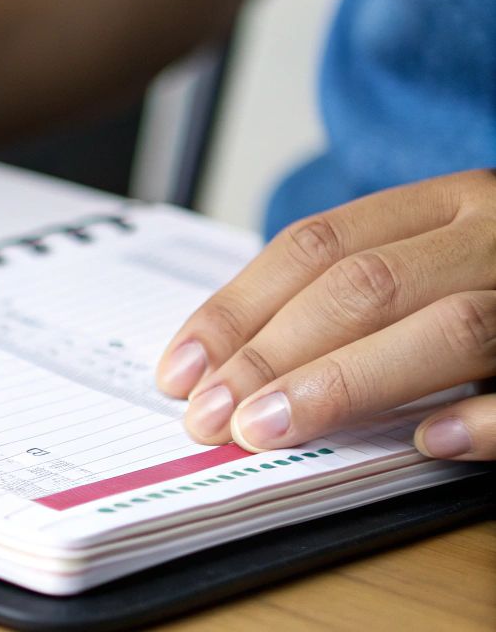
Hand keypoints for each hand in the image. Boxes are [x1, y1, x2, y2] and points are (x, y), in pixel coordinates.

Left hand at [155, 170, 495, 459]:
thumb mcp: (446, 254)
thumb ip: (365, 289)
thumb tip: (236, 360)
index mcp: (452, 201)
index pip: (317, 245)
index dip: (239, 309)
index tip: (180, 370)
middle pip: (367, 285)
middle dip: (273, 354)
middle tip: (210, 417)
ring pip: (452, 326)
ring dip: (349, 383)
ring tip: (272, 430)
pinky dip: (489, 416)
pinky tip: (428, 443)